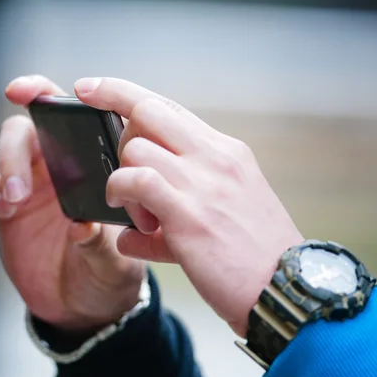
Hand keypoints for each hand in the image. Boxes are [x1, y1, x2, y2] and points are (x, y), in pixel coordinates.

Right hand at [0, 76, 145, 333]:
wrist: (80, 307)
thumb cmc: (108, 277)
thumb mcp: (116, 266)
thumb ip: (102, 247)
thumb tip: (82, 226)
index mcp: (99, 167)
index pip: (80, 117)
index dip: (54, 96)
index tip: (29, 92)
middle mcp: (65, 164)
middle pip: (34, 124)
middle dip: (21, 145)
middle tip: (23, 188)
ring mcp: (33, 179)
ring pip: (7, 141)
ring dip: (6, 165)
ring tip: (14, 203)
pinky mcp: (5, 199)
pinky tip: (2, 208)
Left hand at [75, 77, 302, 336]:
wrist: (286, 289)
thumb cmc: (255, 257)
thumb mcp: (226, 215)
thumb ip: (176, 211)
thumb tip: (129, 233)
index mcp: (225, 152)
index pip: (167, 107)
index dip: (121, 92)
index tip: (89, 87)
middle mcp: (215, 156)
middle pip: (147, 110)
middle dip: (110, 118)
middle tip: (111, 159)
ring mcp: (204, 181)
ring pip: (135, 147)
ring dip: (122, 179)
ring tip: (138, 214)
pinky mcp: (189, 212)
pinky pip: (137, 180)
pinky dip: (122, 195)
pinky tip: (134, 225)